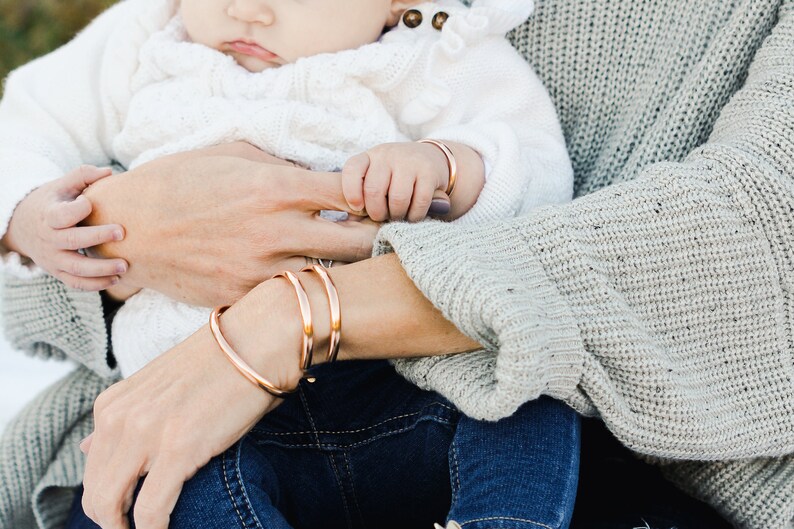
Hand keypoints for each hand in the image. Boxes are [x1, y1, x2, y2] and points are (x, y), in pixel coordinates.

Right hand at [2, 165, 127, 290]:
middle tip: (122, 232)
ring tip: (125, 265)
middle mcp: (49, 239)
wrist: (25, 227)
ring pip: (76, 268)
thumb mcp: (61, 186)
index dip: (76, 209)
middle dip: (97, 237)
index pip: (60, 215)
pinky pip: (76, 283)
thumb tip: (109, 172)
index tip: (91, 202)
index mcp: (48, 215)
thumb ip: (83, 176)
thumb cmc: (53, 202)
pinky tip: (117, 279)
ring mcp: (53, 258)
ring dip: (101, 269)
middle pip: (71, 241)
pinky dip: (96, 284)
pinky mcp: (58, 272)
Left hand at [79, 279, 299, 528]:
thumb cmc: (219, 363)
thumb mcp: (158, 386)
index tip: (131, 511)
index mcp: (112, 403)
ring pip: (110, 507)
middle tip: (139, 528)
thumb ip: (122, 416)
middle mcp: (120, 418)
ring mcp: (147, 433)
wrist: (259, 339)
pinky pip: (150, 511)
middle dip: (114, 521)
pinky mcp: (178, 449)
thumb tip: (89, 445)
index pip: (92, 470)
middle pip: (96, 495)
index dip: (110, 498)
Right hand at [82, 143, 379, 305]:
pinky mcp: (242, 297)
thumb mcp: (232, 154)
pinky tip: (303, 280)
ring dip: (344, 271)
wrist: (125, 229)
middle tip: (380, 237)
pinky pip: (290, 297)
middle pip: (358, 244)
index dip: (374, 197)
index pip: (351, 193)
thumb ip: (282, 165)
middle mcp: (274, 231)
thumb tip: (319, 177)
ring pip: (330, 278)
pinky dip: (303, 289)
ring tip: (346, 263)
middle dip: (378, 240)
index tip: (375, 200)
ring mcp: (259, 270)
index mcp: (275, 188)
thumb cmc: (178, 181)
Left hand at [342, 142, 450, 221]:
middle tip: (382, 217)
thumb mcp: (377, 176)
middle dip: (376, 212)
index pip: (352, 170)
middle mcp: (387, 155)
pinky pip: (419, 201)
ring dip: (397, 215)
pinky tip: (413, 215)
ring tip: (398, 216)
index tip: (357, 207)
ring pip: (397, 198)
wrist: (432, 159)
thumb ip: (363, 193)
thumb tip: (351, 219)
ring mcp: (409, 161)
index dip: (351, 191)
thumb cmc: (396, 176)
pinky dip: (415, 215)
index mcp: (370, 157)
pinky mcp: (429, 171)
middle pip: (374, 190)